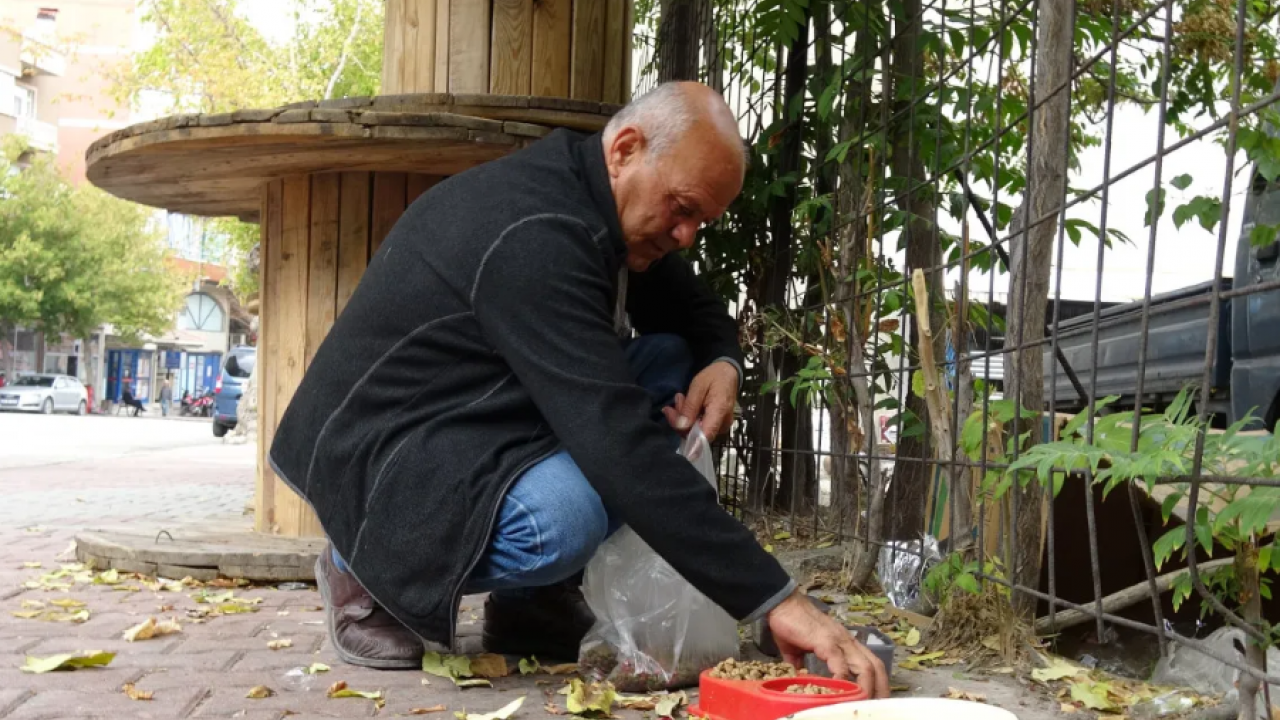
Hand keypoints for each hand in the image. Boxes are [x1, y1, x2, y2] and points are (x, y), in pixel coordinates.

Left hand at [661, 361, 737, 440]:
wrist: (728, 372)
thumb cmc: (714, 377)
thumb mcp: (698, 386)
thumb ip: (689, 407)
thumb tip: (681, 427)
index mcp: (719, 412)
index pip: (705, 436)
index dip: (692, 444)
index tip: (677, 436)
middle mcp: (721, 424)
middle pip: (696, 434)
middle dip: (680, 420)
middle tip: (674, 403)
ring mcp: (719, 426)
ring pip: (695, 431)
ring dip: (683, 417)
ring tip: (681, 398)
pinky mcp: (716, 424)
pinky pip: (699, 427)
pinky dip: (690, 418)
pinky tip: (687, 404)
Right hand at [766, 592, 889, 698]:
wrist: (781, 603)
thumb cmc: (789, 623)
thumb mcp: (797, 649)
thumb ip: (801, 663)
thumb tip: (799, 677)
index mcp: (844, 642)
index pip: (870, 663)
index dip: (876, 681)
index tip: (874, 699)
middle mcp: (847, 641)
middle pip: (875, 666)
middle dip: (880, 689)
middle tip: (877, 707)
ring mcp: (839, 640)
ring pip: (865, 666)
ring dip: (867, 688)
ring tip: (864, 704)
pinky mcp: (826, 641)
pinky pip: (840, 664)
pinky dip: (843, 680)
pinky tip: (841, 693)